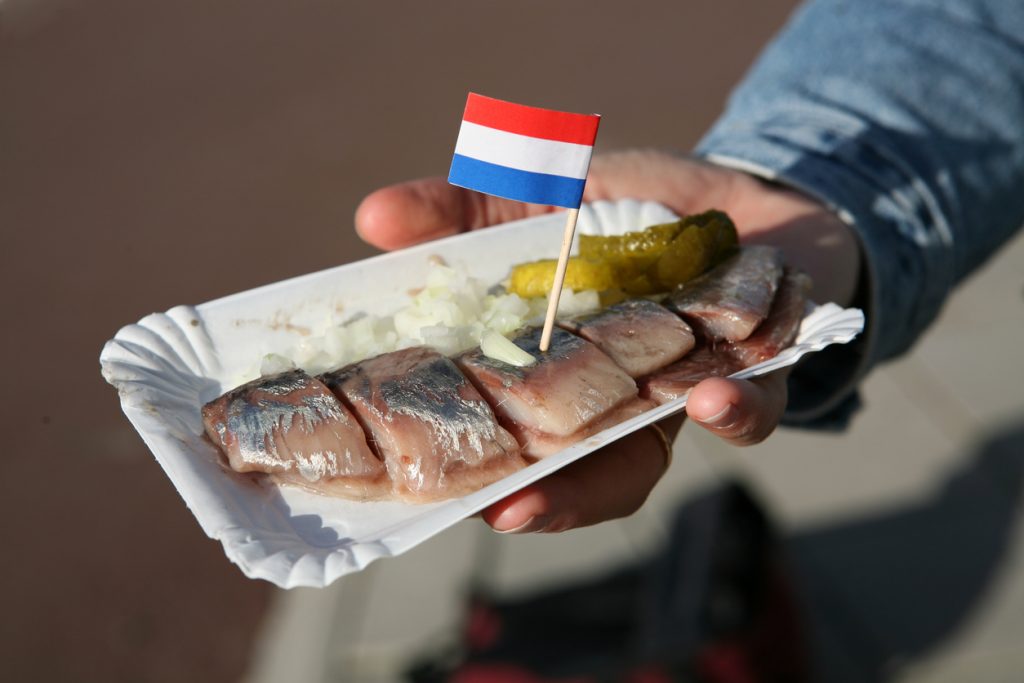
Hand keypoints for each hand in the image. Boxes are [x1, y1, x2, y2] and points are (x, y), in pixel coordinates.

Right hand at [355, 149, 859, 532]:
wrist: (749, 201)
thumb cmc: (635, 213)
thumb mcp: (542, 198)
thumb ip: (464, 210)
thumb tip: (373, 219)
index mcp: (546, 373)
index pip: (495, 436)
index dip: (462, 465)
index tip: (419, 485)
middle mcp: (604, 406)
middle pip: (561, 475)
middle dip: (537, 498)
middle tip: (506, 510)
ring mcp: (674, 401)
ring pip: (641, 464)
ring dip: (618, 475)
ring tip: (576, 477)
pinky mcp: (754, 382)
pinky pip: (746, 413)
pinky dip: (731, 409)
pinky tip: (712, 397)